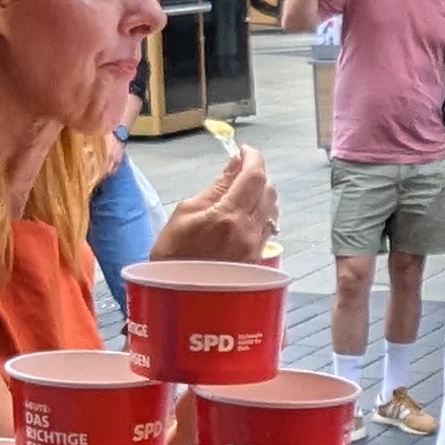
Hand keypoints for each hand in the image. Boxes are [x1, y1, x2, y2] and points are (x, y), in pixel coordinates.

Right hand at [152, 141, 276, 261]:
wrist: (177, 295)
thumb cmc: (172, 254)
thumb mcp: (186, 212)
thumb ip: (216, 186)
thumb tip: (235, 162)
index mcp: (227, 216)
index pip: (254, 176)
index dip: (253, 157)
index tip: (244, 150)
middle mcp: (248, 231)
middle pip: (268, 189)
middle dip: (257, 174)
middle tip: (238, 171)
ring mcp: (256, 247)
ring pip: (272, 208)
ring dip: (261, 194)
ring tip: (240, 193)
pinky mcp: (258, 259)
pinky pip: (268, 226)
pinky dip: (261, 213)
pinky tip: (244, 215)